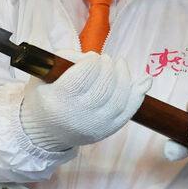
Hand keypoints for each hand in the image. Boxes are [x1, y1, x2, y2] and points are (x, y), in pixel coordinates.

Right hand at [19, 52, 149, 152]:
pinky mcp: (107, 131)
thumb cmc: (44, 97)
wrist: (45, 132)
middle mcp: (77, 117)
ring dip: (124, 76)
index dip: (92, 61)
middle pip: (104, 87)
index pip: (83, 77)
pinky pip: (129, 112)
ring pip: (119, 99)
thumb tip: (94, 56)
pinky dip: (139, 94)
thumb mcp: (43, 73)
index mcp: (57, 101)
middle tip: (106, 60)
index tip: (92, 57)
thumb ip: (66, 58)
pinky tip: (144, 80)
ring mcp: (95, 126)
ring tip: (120, 64)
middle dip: (108, 67)